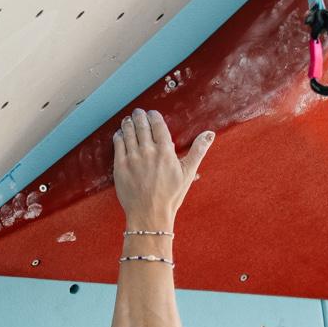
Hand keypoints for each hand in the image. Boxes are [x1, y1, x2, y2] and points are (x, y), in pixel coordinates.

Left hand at [112, 110, 211, 231]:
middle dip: (139, 116)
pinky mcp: (120, 166)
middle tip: (138, 113)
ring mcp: (132, 158)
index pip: (158, 125)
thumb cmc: (170, 196)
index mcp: (165, 151)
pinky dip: (119, 136)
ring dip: (128, 123)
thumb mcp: (187, 172)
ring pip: (128, 132)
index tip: (152, 113)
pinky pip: (118, 144)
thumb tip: (209, 134)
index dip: (153, 116)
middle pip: (141, 126)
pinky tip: (120, 134)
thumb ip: (198, 150)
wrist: (150, 214)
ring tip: (128, 120)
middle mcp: (148, 151)